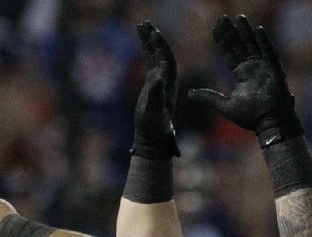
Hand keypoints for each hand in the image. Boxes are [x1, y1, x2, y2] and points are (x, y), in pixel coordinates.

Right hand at [132, 21, 179, 158]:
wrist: (153, 136)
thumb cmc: (153, 127)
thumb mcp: (153, 111)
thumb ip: (155, 95)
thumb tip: (157, 78)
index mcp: (170, 84)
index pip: (166, 60)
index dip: (161, 46)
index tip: (154, 34)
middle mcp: (167, 79)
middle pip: (162, 53)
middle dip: (154, 38)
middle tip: (146, 24)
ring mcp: (160, 79)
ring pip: (155, 55)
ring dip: (149, 40)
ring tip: (140, 25)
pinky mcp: (152, 82)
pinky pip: (150, 61)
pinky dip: (145, 49)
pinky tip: (140, 38)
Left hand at [188, 15, 300, 143]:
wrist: (268, 124)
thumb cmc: (249, 116)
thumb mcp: (223, 105)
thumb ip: (207, 97)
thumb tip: (189, 93)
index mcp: (241, 74)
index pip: (229, 53)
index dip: (222, 41)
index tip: (214, 28)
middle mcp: (252, 67)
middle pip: (240, 45)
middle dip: (231, 32)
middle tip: (223, 17)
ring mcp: (263, 67)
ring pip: (253, 44)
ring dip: (246, 31)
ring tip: (239, 18)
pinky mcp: (274, 70)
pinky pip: (268, 52)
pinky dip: (264, 41)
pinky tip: (257, 29)